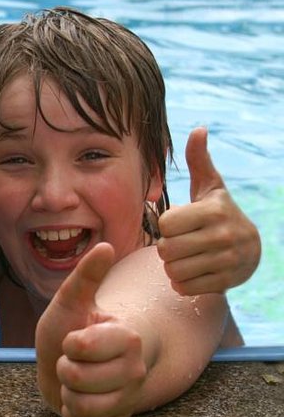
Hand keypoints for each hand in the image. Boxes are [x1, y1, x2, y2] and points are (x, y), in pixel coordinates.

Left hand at [36, 243, 144, 416]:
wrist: (66, 364)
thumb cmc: (68, 330)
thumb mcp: (69, 302)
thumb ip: (86, 276)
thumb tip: (104, 245)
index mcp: (128, 337)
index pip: (84, 346)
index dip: (69, 344)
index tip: (73, 339)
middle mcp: (135, 369)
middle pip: (79, 378)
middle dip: (63, 369)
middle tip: (71, 361)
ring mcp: (129, 398)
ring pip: (83, 407)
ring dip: (67, 393)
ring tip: (75, 380)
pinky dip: (73, 416)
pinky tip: (78, 400)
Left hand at [156, 127, 259, 294]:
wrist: (250, 249)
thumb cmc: (217, 214)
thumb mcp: (210, 188)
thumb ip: (199, 161)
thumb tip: (199, 129)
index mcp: (214, 211)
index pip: (165, 223)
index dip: (165, 225)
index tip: (177, 224)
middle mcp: (224, 236)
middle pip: (166, 249)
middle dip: (166, 247)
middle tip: (178, 243)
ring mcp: (227, 261)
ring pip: (173, 270)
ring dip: (172, 266)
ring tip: (185, 257)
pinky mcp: (226, 283)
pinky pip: (184, 287)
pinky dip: (182, 282)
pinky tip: (193, 271)